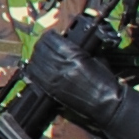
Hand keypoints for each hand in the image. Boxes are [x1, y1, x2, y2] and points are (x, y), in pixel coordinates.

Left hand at [23, 28, 138, 138]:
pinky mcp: (50, 90)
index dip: (49, 36)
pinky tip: (36, 66)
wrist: (105, 103)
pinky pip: (34, 76)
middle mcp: (60, 66)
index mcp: (74, 56)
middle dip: (42, 44)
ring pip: (35, 61)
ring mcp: (53, 78)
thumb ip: (79, 51)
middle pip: (41, 49)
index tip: (51, 35)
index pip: (51, 40)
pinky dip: (33, 69)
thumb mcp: (96, 59)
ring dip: (37, 56)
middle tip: (44, 43)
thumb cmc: (105, 81)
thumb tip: (68, 44)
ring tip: (40, 54)